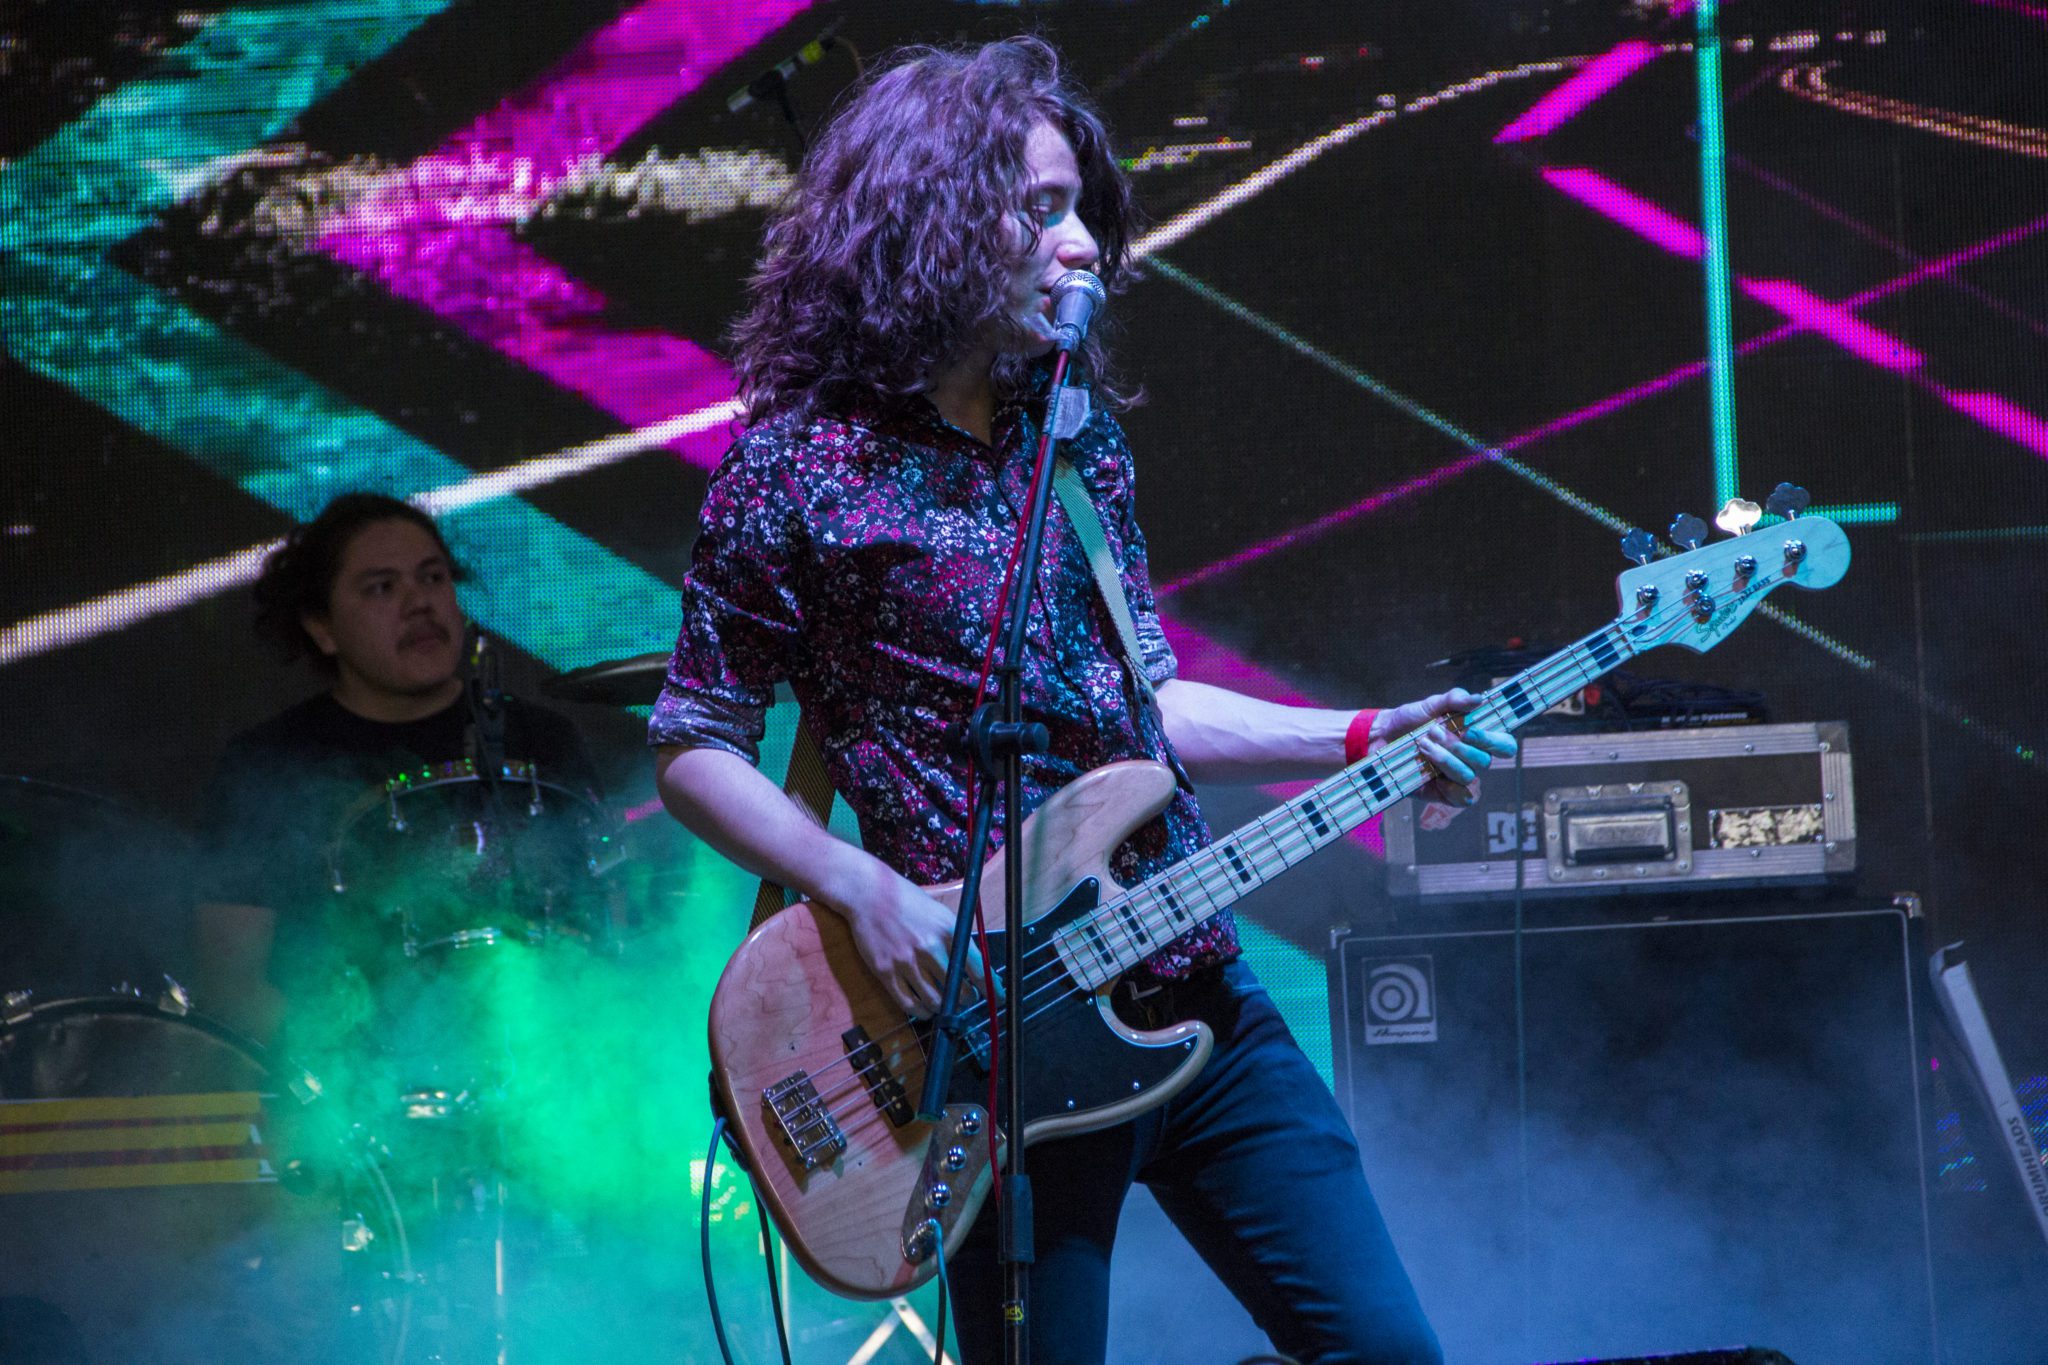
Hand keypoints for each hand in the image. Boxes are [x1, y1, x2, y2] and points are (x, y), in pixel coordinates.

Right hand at [834, 861, 996, 1019]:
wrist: (869, 893)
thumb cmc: (908, 901)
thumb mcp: (941, 913)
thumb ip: (957, 938)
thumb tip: (974, 966)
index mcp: (948, 931)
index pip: (977, 969)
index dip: (990, 989)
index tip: (997, 998)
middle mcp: (929, 948)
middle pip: (957, 989)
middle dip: (966, 999)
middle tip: (966, 1000)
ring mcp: (906, 961)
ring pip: (934, 1000)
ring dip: (944, 1008)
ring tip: (945, 1005)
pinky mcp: (885, 971)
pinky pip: (908, 1003)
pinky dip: (921, 1012)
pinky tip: (925, 1010)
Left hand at [1372, 687, 1516, 810]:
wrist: (1382, 737)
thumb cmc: (1410, 720)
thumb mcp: (1430, 704)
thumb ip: (1453, 699)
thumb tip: (1478, 699)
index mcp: (1475, 738)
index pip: (1503, 745)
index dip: (1494, 741)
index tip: (1470, 730)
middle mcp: (1470, 759)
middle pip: (1484, 761)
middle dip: (1457, 746)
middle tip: (1432, 732)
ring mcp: (1456, 778)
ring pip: (1468, 776)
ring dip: (1445, 760)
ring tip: (1422, 745)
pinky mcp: (1442, 794)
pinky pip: (1460, 798)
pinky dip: (1450, 788)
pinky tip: (1433, 776)